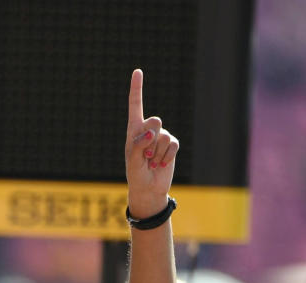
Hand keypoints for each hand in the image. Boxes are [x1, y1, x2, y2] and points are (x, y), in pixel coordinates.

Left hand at [124, 69, 178, 217]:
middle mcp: (147, 130)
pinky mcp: (171, 145)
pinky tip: (160, 165)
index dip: (137, 88)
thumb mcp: (132, 162)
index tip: (138, 71)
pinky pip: (173, 145)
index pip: (135, 106)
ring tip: (151, 163)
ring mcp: (161, 137)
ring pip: (164, 136)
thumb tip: (150, 132)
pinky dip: (166, 157)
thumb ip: (138, 145)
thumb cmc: (136, 175)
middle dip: (151, 138)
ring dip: (157, 153)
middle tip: (145, 156)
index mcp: (133, 130)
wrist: (149, 189)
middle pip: (155, 120)